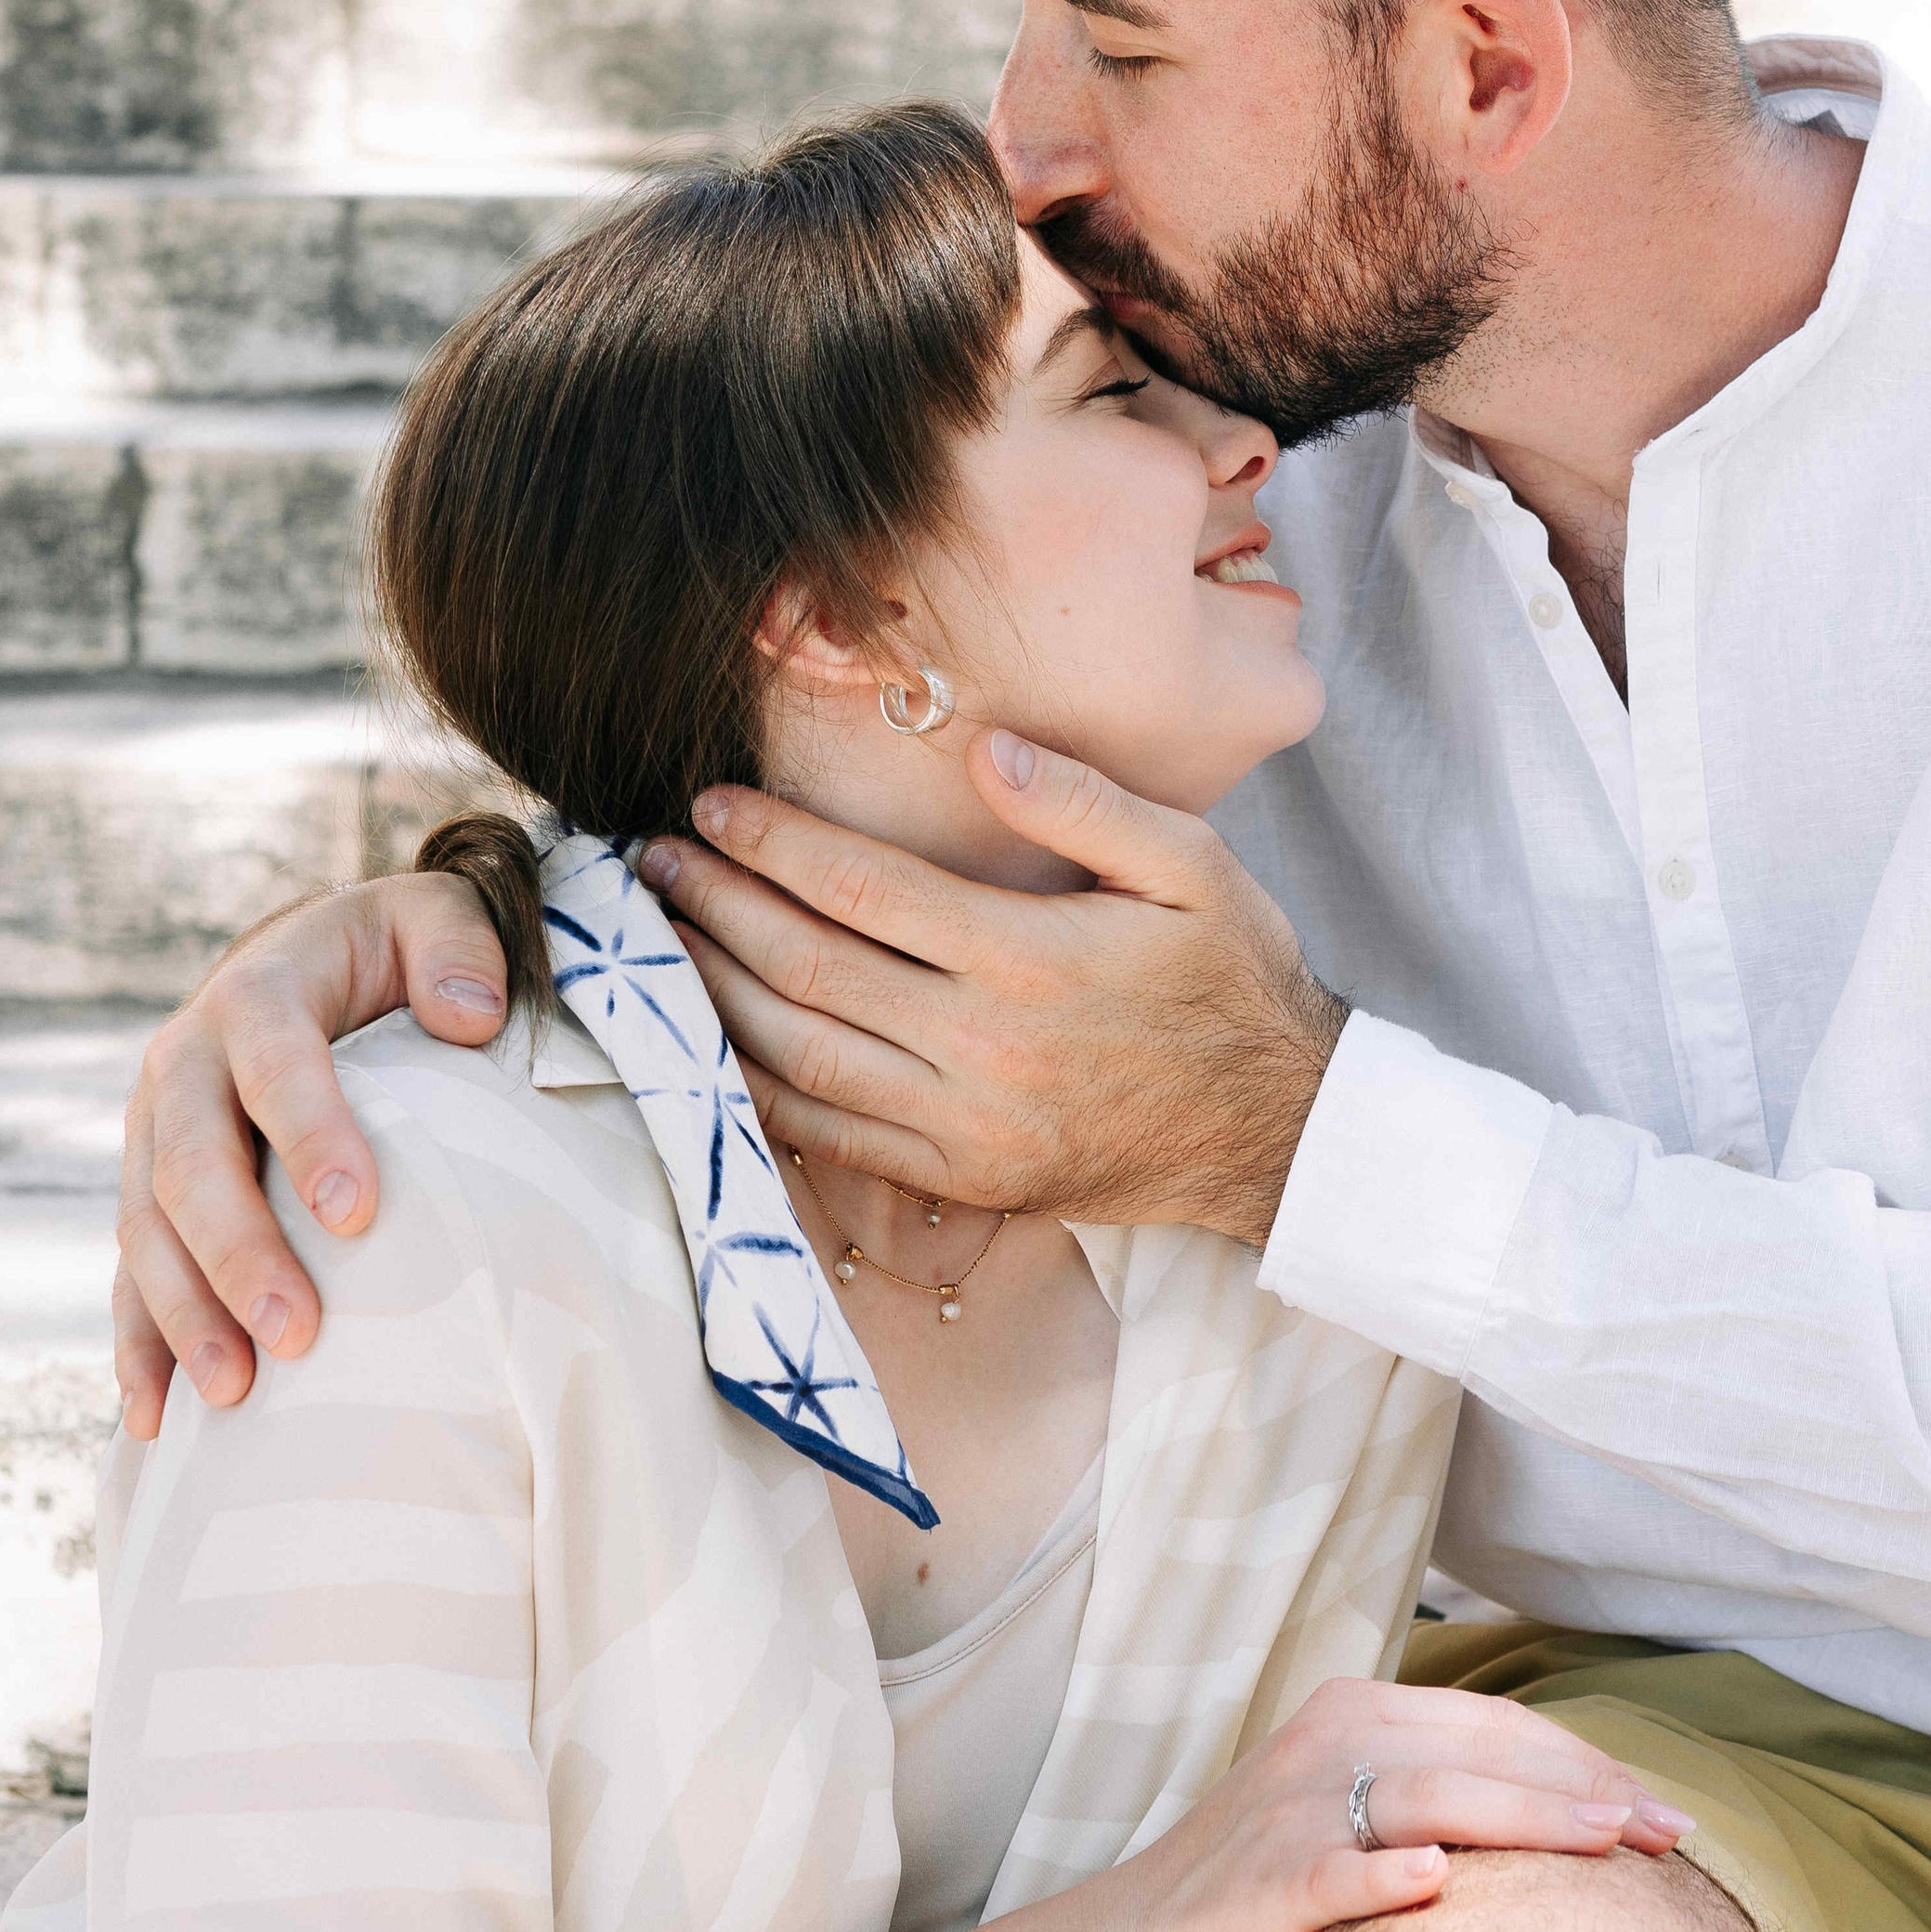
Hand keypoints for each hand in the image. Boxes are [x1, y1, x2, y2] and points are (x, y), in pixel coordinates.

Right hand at [112, 876, 510, 1434]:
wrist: (303, 960)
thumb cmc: (385, 950)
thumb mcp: (431, 915)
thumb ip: (459, 948)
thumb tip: (472, 1016)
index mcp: (257, 995)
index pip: (276, 1066)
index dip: (311, 1135)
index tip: (357, 1214)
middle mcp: (186, 1063)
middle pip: (194, 1165)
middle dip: (240, 1254)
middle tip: (298, 1333)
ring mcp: (156, 1133)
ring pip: (149, 1230)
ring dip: (186, 1315)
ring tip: (237, 1392)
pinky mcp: (149, 1190)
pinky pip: (132, 1272)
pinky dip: (140, 1345)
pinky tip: (161, 1416)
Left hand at [644, 731, 1346, 1243]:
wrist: (1277, 1127)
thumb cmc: (1233, 978)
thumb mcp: (1192, 864)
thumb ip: (1084, 801)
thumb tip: (982, 750)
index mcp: (1030, 957)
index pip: (862, 888)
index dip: (771, 843)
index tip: (713, 805)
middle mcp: (985, 1047)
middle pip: (809, 968)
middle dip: (716, 905)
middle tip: (653, 859)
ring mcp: (966, 1127)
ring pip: (800, 1057)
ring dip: (716, 992)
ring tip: (662, 938)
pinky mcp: (961, 1181)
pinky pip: (831, 1138)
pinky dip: (757, 1089)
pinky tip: (714, 1041)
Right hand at [1120, 1676, 1692, 1931]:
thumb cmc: (1273, 1890)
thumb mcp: (1356, 1815)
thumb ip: (1440, 1799)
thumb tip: (1573, 1815)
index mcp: (1358, 1714)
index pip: (1494, 1725)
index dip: (1583, 1761)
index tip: (1657, 1809)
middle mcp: (1330, 1742)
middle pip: (1478, 1750)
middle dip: (1583, 1787)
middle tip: (1665, 1831)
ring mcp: (1296, 1809)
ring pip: (1429, 1796)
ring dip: (1525, 1816)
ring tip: (1604, 1843)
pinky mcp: (1269, 1881)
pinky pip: (1338, 1872)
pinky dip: (1388, 1877)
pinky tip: (1439, 1886)